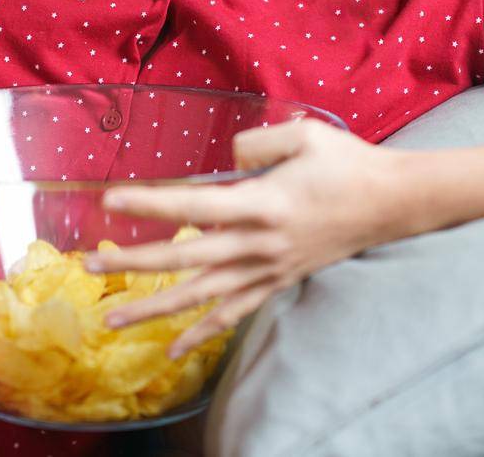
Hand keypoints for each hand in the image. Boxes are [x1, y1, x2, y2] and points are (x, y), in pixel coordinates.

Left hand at [84, 119, 411, 358]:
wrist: (393, 202)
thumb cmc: (348, 162)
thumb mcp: (306, 134)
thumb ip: (258, 142)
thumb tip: (227, 158)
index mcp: (262, 202)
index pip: (193, 204)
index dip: (151, 203)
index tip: (111, 201)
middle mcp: (259, 243)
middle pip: (185, 257)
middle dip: (135, 264)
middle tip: (90, 267)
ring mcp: (268, 268)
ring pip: (201, 295)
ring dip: (154, 309)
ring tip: (111, 319)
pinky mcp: (277, 280)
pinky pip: (234, 312)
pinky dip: (202, 332)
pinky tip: (173, 348)